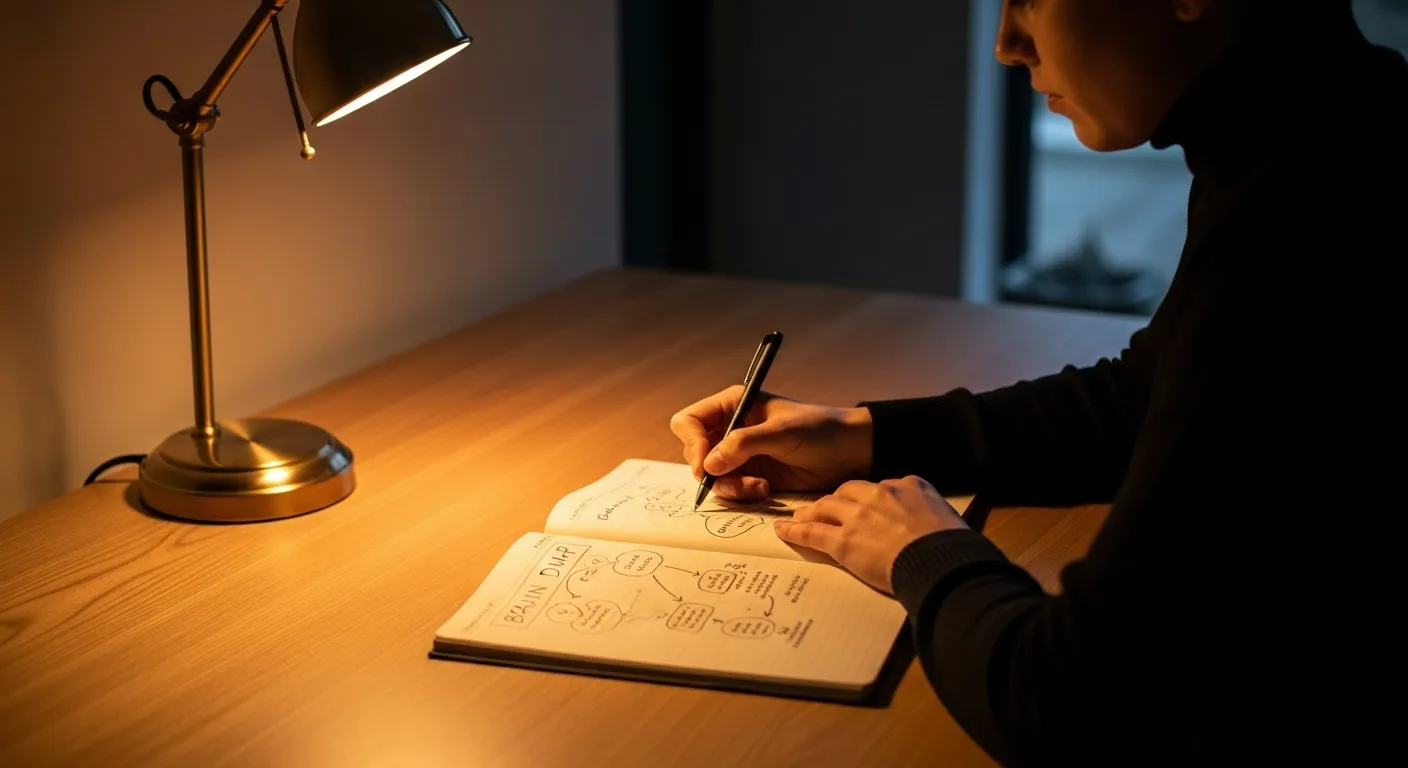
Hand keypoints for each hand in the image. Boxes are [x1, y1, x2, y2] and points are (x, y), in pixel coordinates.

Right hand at [669, 385, 873, 499]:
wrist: (851, 453)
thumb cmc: (820, 431)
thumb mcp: (782, 432)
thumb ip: (743, 444)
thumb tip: (709, 464)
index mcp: (734, 405)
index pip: (689, 421)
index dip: (692, 443)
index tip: (706, 463)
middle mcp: (731, 429)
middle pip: (695, 453)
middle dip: (712, 471)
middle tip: (732, 478)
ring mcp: (740, 455)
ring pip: (711, 476)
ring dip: (729, 486)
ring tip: (758, 487)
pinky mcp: (751, 476)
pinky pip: (730, 490)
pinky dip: (741, 494)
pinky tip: (764, 491)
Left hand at [773, 475, 967, 593]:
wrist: (941, 562)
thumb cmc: (951, 546)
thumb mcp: (946, 516)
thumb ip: (928, 510)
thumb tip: (926, 520)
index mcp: (908, 485)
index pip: (880, 487)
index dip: (868, 498)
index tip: (864, 506)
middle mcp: (880, 493)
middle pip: (848, 491)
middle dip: (836, 500)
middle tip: (826, 508)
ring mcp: (859, 516)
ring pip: (826, 506)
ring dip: (812, 511)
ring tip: (802, 516)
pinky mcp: (843, 541)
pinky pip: (812, 531)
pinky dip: (795, 530)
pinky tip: (783, 530)